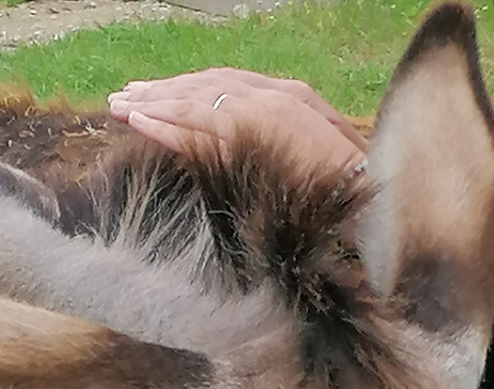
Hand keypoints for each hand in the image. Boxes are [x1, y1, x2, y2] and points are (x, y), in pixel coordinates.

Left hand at [109, 69, 366, 174]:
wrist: (375, 196)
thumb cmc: (346, 192)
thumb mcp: (304, 164)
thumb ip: (273, 153)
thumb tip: (238, 160)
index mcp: (288, 99)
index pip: (225, 88)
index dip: (185, 93)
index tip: (151, 100)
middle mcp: (275, 94)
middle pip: (204, 86)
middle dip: (161, 93)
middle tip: (122, 100)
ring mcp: (266, 107)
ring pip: (196, 100)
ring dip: (153, 104)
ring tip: (118, 109)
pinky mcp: (258, 127)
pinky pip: (201, 123)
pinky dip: (166, 121)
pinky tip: (138, 123)